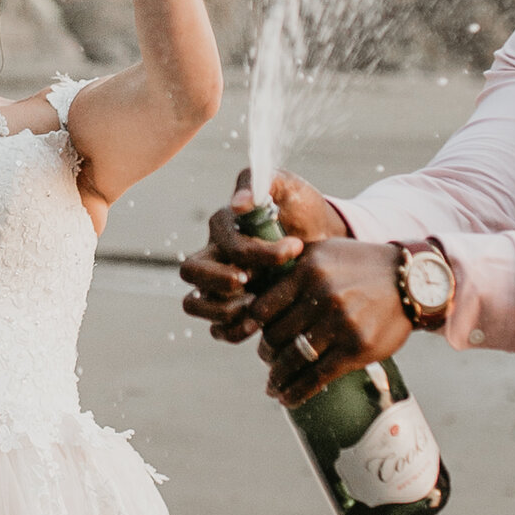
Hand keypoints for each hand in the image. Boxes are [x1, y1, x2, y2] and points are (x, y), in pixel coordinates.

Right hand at [179, 166, 349, 341]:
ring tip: (256, 311)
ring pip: (194, 303)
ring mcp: (220, 285)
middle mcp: (215, 255)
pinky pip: (216, 328)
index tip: (294, 248)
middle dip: (219, 280)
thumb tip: (238, 204)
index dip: (259, 250)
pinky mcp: (233, 309)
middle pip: (191, 272)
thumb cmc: (303, 209)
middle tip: (250, 283)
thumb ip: (262, 183)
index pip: (226, 242)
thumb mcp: (289, 187)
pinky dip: (233, 331)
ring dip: (222, 310)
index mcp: (224, 225)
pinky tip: (260, 324)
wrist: (324, 240)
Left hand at [248, 234, 413, 409]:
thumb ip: (290, 263)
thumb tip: (252, 283)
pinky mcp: (356, 348)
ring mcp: (340, 323)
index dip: (252, 327)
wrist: (411, 281)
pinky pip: (317, 377)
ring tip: (273, 384)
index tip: (253, 335)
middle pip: (275, 336)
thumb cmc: (361, 266)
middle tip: (267, 358)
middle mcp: (322, 296)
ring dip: (277, 377)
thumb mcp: (324, 251)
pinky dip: (296, 392)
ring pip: (293, 359)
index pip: (262, 308)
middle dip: (266, 352)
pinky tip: (286, 399)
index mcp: (308, 270)